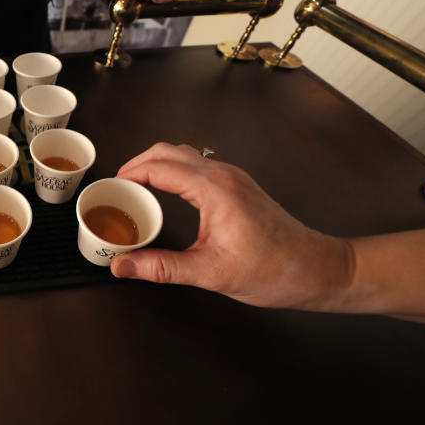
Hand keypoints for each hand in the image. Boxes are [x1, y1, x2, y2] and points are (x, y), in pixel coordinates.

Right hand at [110, 143, 354, 310]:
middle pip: (168, 151)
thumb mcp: (210, 273)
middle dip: (137, 164)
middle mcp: (223, 174)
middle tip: (116, 188)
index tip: (108, 190)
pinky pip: (196, 167)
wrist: (316, 269)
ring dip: (155, 166)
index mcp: (214, 189)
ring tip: (135, 191)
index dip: (129, 175)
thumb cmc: (271, 270)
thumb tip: (120, 266)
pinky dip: (172, 173)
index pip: (159, 167)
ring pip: (183, 155)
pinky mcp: (238, 186)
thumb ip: (161, 267)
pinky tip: (164, 196)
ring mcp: (233, 177)